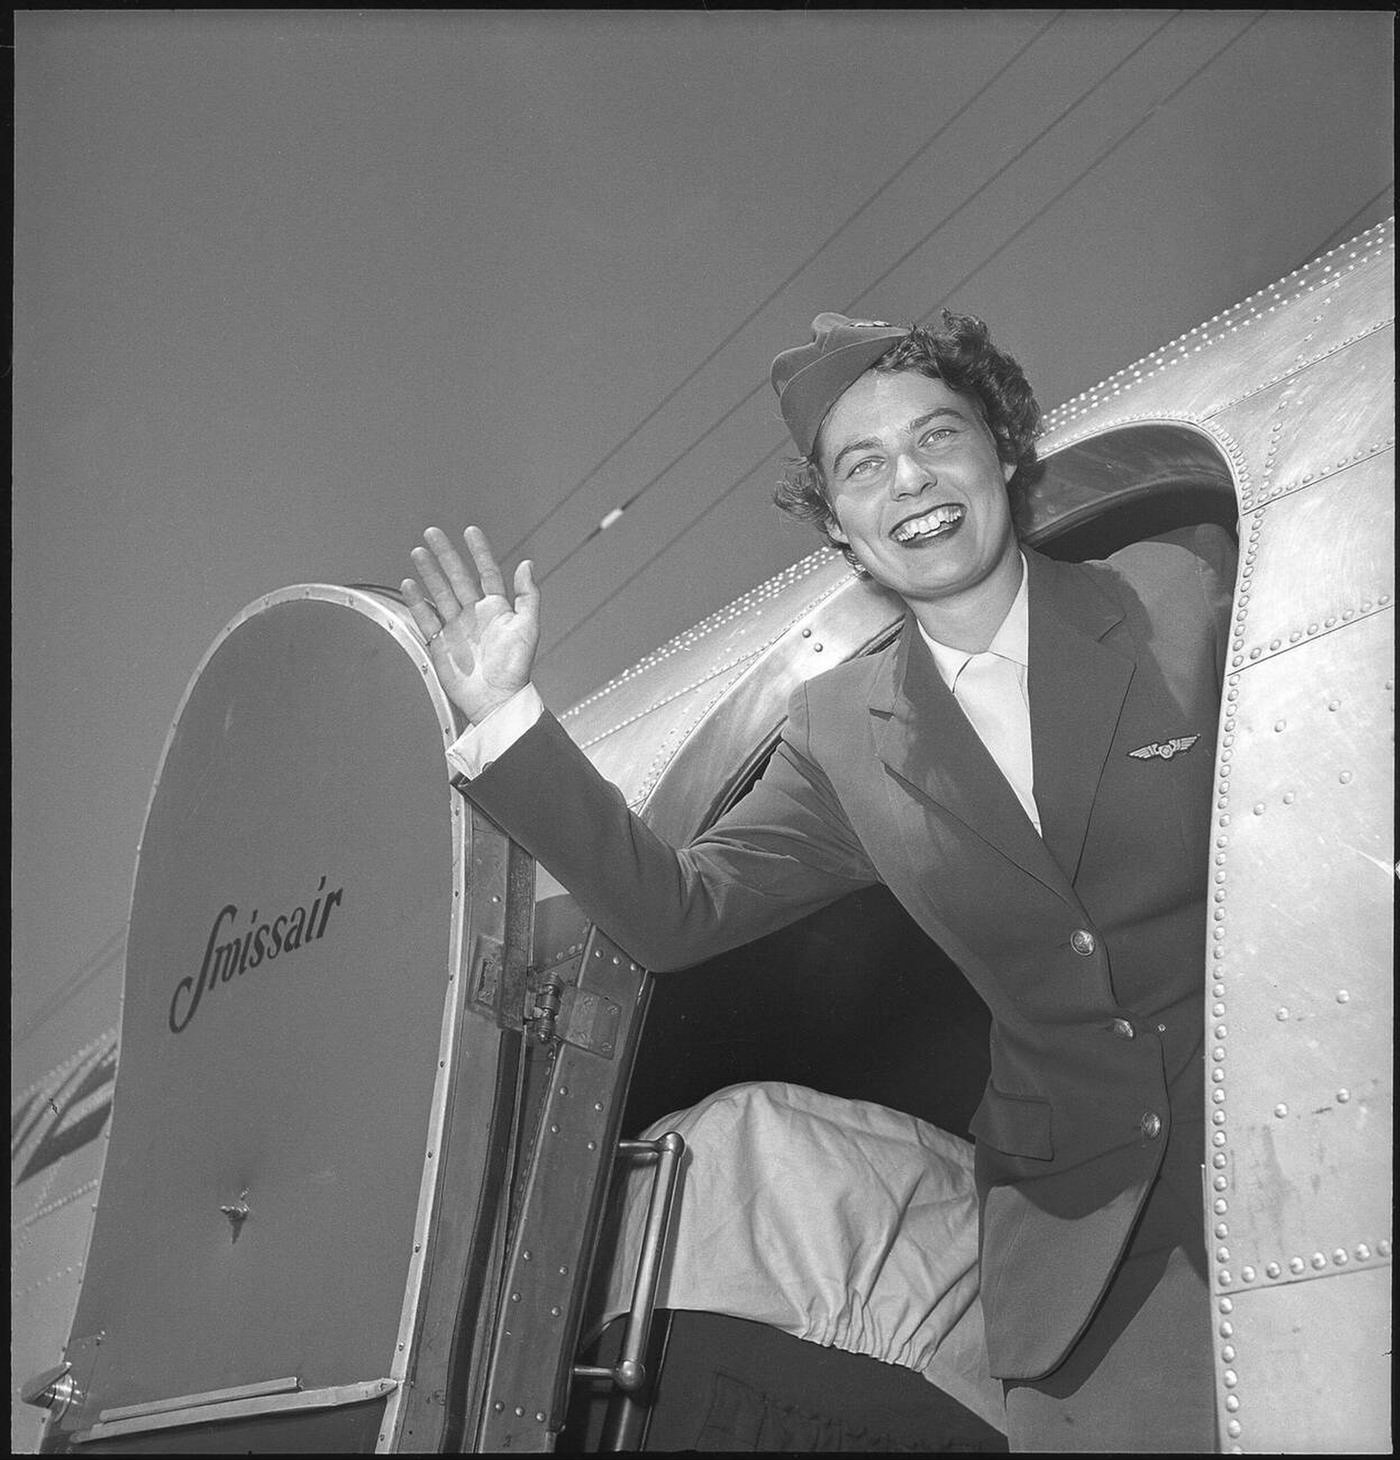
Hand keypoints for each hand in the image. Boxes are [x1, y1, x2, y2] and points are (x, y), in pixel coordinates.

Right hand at [403, 526, 539, 723]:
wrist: (496, 700)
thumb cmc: (516, 668)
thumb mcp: (528, 628)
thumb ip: (528, 595)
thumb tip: (527, 564)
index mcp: (497, 608)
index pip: (487, 572)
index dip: (479, 552)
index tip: (470, 531)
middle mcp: (475, 614)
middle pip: (458, 578)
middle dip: (446, 555)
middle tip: (432, 533)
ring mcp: (456, 628)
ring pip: (439, 593)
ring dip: (429, 573)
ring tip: (418, 552)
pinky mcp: (440, 644)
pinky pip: (426, 618)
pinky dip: (416, 602)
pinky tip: (409, 584)